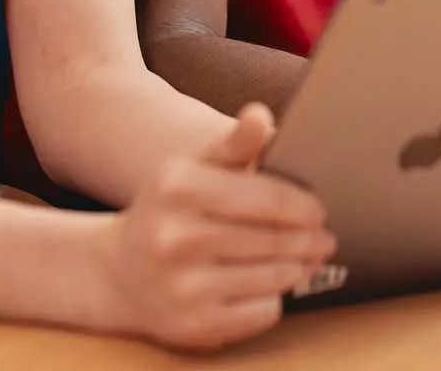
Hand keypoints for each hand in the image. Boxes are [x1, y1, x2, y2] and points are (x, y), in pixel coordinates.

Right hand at [95, 103, 334, 351]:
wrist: (116, 274)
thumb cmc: (167, 212)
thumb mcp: (191, 169)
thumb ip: (233, 144)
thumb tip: (260, 115)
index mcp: (177, 187)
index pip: (264, 195)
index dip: (301, 205)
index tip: (319, 210)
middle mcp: (176, 237)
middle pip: (272, 239)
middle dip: (308, 240)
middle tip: (324, 239)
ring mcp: (184, 285)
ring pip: (273, 277)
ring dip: (297, 268)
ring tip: (305, 260)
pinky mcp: (194, 325)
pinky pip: (262, 312)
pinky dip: (274, 299)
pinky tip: (270, 287)